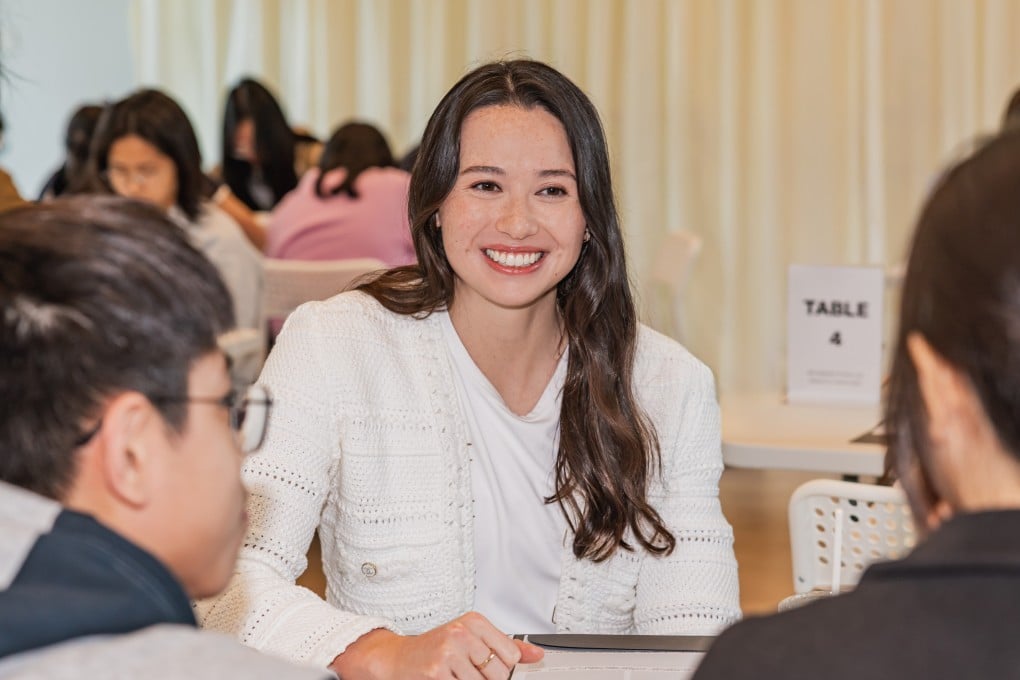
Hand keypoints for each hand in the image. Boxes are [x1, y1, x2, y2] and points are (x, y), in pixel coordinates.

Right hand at [329, 611, 543, 678]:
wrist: (397, 658)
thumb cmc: (434, 648)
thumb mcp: (471, 639)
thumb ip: (504, 646)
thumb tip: (536, 654)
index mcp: (473, 621)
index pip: (510, 653)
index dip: (502, 667)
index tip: (488, 667)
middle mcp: (461, 633)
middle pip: (498, 673)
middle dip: (486, 679)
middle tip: (467, 673)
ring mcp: (448, 653)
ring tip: (456, 676)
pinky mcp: (436, 673)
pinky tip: (447, 679)